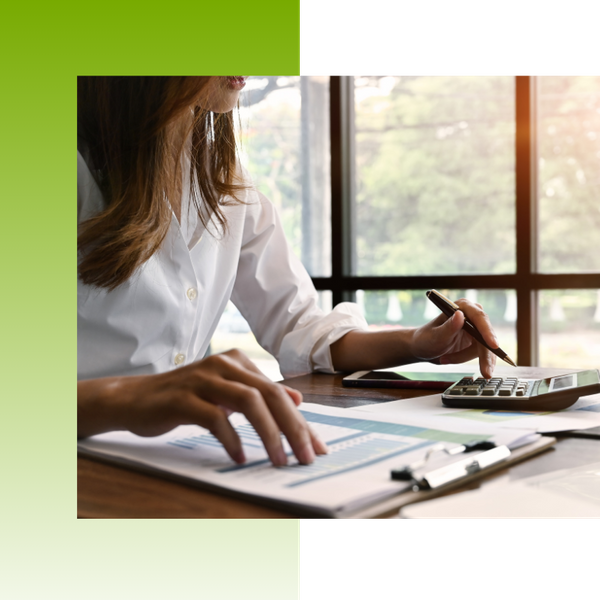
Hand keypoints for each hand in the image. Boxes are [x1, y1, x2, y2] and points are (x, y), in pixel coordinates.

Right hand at [78, 349, 327, 466]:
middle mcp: (224, 365)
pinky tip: (239, 457)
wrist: (133, 398)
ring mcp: (202, 379)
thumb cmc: (184, 398)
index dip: (301, 422)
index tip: (316, 448)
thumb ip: (258, 393)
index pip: (278, 393)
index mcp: (237, 362)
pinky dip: (231, 439)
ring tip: (278, 459)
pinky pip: (214, 417)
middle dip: (293, 428)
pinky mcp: (182, 398)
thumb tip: (296, 399)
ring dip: (268, 434)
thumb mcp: (225, 392)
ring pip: (248, 402)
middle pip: (269, 394)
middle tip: (305, 457)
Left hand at [411, 299, 497, 378]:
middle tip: (486, 373)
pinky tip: (453, 361)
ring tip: (445, 359)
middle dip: (485, 355)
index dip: (487, 332)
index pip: (479, 318)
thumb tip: (460, 315)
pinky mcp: (476, 341)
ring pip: (484, 348)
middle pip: (486, 335)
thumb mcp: (435, 336)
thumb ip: (448, 327)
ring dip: (465, 357)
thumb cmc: (426, 339)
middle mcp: (471, 315)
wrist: (422, 348)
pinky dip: (469, 360)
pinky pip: (482, 354)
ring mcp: (475, 328)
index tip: (493, 345)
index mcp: (461, 307)